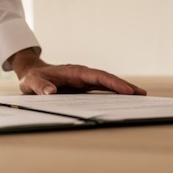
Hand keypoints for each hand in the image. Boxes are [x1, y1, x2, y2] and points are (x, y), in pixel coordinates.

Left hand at [9, 49, 146, 95]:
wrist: (31, 74)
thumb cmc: (32, 78)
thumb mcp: (31, 82)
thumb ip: (40, 86)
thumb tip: (52, 92)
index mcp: (73, 72)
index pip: (97, 76)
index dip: (112, 82)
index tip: (126, 90)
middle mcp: (82, 75)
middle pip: (107, 79)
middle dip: (124, 86)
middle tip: (141, 94)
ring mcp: (84, 81)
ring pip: (106, 84)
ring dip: (122, 90)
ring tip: (139, 96)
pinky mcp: (83, 87)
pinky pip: (101, 90)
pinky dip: (113, 94)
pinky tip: (123, 100)